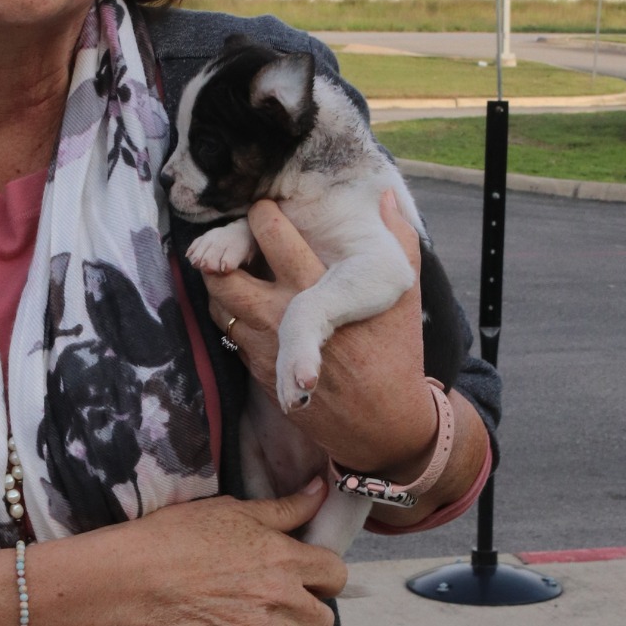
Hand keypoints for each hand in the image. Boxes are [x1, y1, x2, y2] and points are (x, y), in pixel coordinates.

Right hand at [122, 481, 347, 625]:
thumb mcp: (234, 510)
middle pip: (324, 623)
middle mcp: (281, 600)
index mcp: (285, 559)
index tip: (306, 578)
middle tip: (281, 608)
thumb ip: (284, 508)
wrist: (137, 577)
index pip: (337, 576)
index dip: (324, 577)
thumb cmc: (180, 535)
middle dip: (307, 616)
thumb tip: (321, 490)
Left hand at [201, 193, 436, 476]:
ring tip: (238, 271)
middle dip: (222, 252)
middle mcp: (282, 315)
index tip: (266, 212)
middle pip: (223, 272)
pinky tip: (248, 307)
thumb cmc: (397, 355)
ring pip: (218, 304)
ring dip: (221, 285)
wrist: (382, 427)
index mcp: (319, 287)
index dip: (260, 216)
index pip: (269, 233)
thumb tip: (384, 198)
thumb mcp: (407, 294)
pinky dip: (232, 316)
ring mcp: (265, 347)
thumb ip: (399, 239)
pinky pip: (228, 334)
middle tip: (236, 243)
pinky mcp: (257, 373)